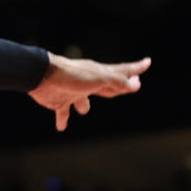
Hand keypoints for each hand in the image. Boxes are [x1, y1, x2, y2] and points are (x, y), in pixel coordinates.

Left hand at [28, 53, 150, 131]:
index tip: (147, 62)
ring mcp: (73, 91)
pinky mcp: (59, 101)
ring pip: (82, 101)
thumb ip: (117, 81)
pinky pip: (63, 113)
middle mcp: (88, 82)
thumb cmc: (72, 75)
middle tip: (128, 83)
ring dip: (84, 106)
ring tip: (84, 111)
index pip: (123, 72)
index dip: (136, 69)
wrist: (42, 76)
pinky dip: (63, 120)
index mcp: (100, 74)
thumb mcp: (99, 78)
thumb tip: (137, 84)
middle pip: (107, 86)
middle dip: (118, 85)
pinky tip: (61, 128)